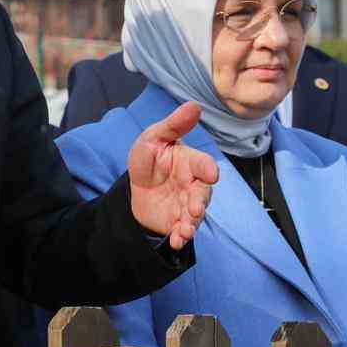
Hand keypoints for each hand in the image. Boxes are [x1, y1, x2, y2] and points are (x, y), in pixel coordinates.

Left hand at [127, 101, 217, 250]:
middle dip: (200, 202)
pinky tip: (176, 241)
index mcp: (190, 162)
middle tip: (195, 209)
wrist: (135, 186)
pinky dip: (181, 237)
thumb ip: (173, 125)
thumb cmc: (149, 158)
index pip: (203, 165)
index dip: (207, 169)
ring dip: (192, 223)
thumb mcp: (153, 138)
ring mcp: (187, 204)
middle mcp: (193, 184)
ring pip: (195, 215)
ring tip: (184, 229)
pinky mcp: (177, 221)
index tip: (211, 174)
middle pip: (203, 194)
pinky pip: (183, 230)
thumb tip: (194, 105)